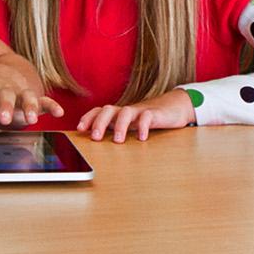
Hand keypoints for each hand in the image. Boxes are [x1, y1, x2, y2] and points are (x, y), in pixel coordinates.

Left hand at [0, 57, 63, 144]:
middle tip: (3, 120)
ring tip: (32, 119)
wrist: (8, 70)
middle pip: (3, 96)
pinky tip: (59, 113)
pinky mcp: (35, 95)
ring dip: (30, 107)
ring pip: (26, 98)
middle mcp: (1, 87)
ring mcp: (19, 91)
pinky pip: (46, 100)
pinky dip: (52, 105)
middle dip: (4, 107)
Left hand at [76, 89, 196, 141]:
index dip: (88, 118)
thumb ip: (115, 131)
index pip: (99, 111)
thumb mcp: (130, 126)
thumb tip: (96, 145)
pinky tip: (142, 138)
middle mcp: (126, 111)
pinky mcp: (155, 114)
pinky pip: (147, 117)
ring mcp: (140, 111)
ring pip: (126, 112)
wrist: (174, 107)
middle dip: (99, 122)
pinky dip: (143, 126)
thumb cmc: (148, 119)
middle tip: (95, 137)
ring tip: (118, 140)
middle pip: (108, 109)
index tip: (79, 129)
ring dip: (120, 126)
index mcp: (118, 114)